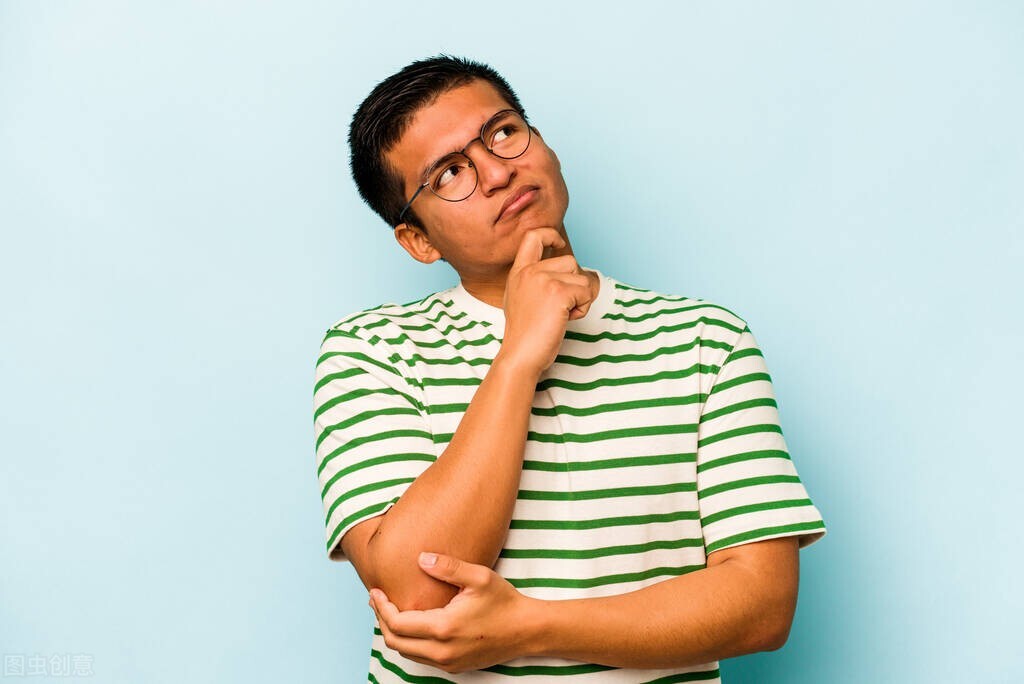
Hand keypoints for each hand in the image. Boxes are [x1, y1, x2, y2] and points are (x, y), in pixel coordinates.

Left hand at [368, 552, 539, 673]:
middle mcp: (442, 651)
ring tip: (389, 610)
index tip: (375, 592)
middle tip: (377, 600)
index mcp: (444, 628)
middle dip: (381, 621)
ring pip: (406, 653)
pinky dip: (409, 642)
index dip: (382, 608)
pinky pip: (421, 658)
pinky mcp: (454, 667)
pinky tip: (411, 624)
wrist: (526, 630)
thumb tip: (421, 558)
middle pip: (396, 642)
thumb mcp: (478, 577)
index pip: (398, 623)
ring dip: (394, 633)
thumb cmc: (504, 602)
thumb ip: (448, 567)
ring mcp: (448, 663)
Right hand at [499, 227, 594, 376]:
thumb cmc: (524, 335)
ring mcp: (543, 280)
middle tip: (563, 306)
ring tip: (562, 314)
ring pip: (581, 276)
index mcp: (518, 272)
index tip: (560, 245)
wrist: (520, 355)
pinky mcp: (558, 292)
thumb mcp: (520, 299)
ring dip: (580, 297)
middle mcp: (529, 272)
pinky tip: (566, 320)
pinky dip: (583, 308)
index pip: (533, 236)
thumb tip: (563, 273)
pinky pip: (585, 292)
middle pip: (569, 260)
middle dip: (575, 283)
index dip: (551, 235)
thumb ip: (534, 281)